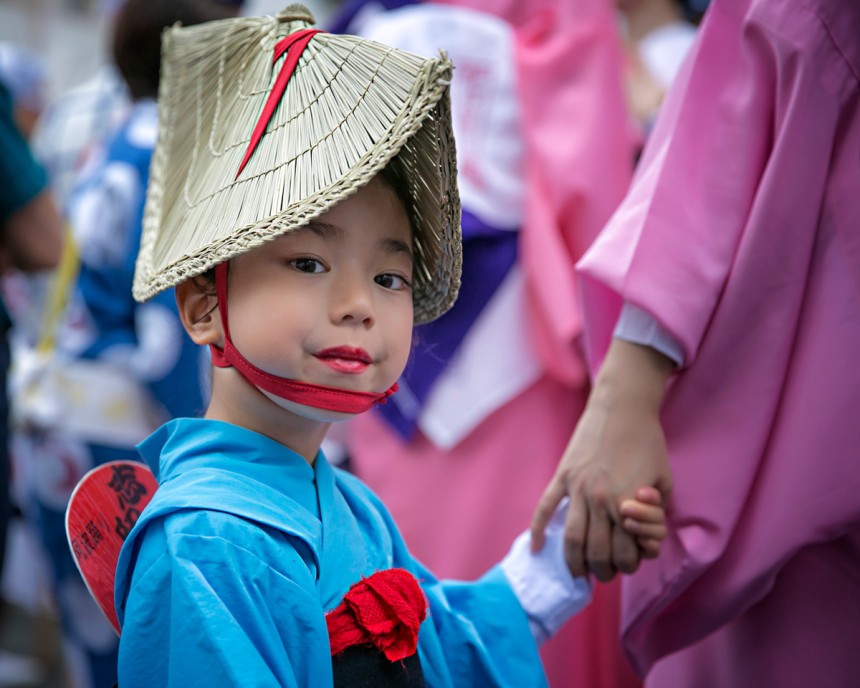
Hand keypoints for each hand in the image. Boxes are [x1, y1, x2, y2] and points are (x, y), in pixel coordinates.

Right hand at [530, 340, 673, 580]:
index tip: (630, 561)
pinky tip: (538, 549)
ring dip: (574, 562)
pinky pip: (545, 508)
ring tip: (578, 571)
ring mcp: (577, 487)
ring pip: (570, 538)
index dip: (630, 564)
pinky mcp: (562, 475)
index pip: (626, 552)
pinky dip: (537, 531)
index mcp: (627, 502)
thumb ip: (656, 513)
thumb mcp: (664, 480)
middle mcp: (599, 498)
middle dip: (603, 570)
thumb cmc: (648, 442)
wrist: (623, 407)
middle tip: (605, 572)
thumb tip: (642, 538)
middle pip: (596, 552)